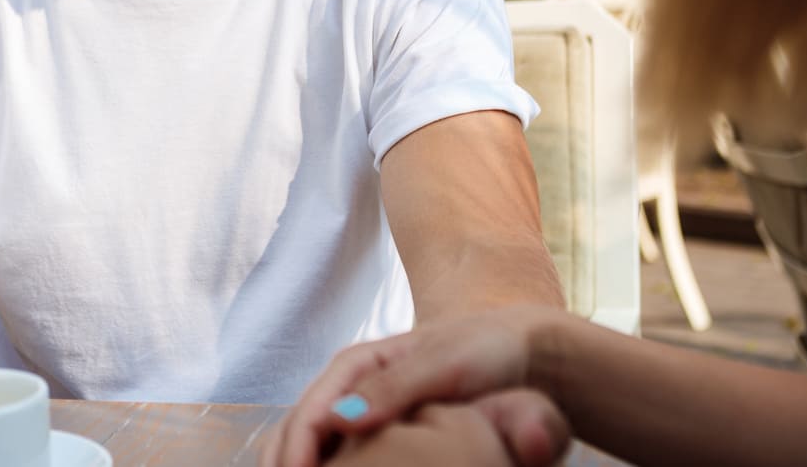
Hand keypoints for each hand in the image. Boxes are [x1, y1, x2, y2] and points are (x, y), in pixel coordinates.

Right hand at [264, 306, 562, 466]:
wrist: (520, 352)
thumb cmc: (485, 351)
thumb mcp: (444, 365)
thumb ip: (395, 388)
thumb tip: (341, 419)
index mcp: (360, 361)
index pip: (313, 407)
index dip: (296, 444)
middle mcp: (353, 384)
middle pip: (304, 424)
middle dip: (286, 457)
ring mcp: (365, 407)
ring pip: (315, 439)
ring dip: (299, 462)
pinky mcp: (382, 429)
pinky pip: (340, 451)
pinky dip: (325, 466)